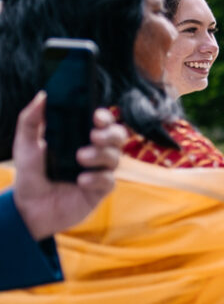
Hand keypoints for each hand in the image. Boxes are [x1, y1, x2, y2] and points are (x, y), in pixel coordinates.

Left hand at [11, 94, 129, 238]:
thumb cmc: (30, 174)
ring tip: (80, 158)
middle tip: (93, 136)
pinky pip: (109, 181)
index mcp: (79, 137)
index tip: (96, 116)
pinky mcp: (101, 190)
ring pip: (116, 157)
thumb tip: (43, 96)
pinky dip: (97, 178)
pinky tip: (81, 181)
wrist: (29, 207)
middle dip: (110, 134)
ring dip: (101, 154)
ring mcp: (99, 171)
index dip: (104, 116)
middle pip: (118, 136)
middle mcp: (94, 152)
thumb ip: (30, 120)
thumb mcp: (25, 145)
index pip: (101, 122)